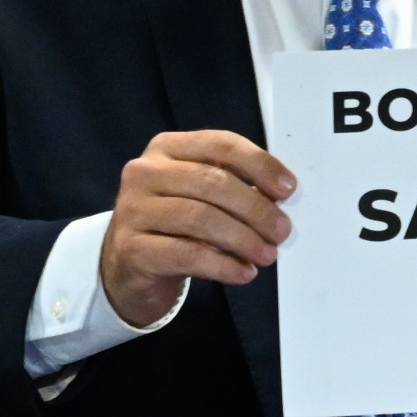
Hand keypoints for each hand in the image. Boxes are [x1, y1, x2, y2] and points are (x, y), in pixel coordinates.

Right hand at [101, 129, 295, 327]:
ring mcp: (133, 209)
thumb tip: (280, 198)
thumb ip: (233, 185)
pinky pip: (187, 254)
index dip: (260, 165)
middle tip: (282, 232)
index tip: (288, 190)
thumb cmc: (176, 222)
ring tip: (267, 255)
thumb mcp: (200, 194)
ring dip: (243, 239)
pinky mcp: (131, 247)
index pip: (221, 144)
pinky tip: (243, 273)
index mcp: (168, 148)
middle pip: (213, 183)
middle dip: (256, 209)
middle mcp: (145, 172)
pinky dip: (223, 265)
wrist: (128, 264)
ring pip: (200, 218)